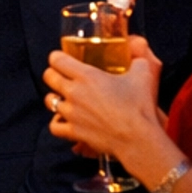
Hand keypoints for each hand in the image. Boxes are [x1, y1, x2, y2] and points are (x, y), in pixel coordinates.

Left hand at [43, 42, 173, 187]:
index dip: (57, 57)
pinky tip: (64, 120)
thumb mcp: (143, 73)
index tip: (62, 58)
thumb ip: (137, 59)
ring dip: (55, 97)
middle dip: (53, 74)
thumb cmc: (139, 106)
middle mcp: (74, 92)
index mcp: (86, 75)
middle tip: (62, 75)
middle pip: (48, 77)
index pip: (57, 59)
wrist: (138, 138)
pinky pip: (54, 126)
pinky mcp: (74, 132)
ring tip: (64, 98)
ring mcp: (71, 113)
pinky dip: (57, 123)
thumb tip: (137, 54)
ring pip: (49, 101)